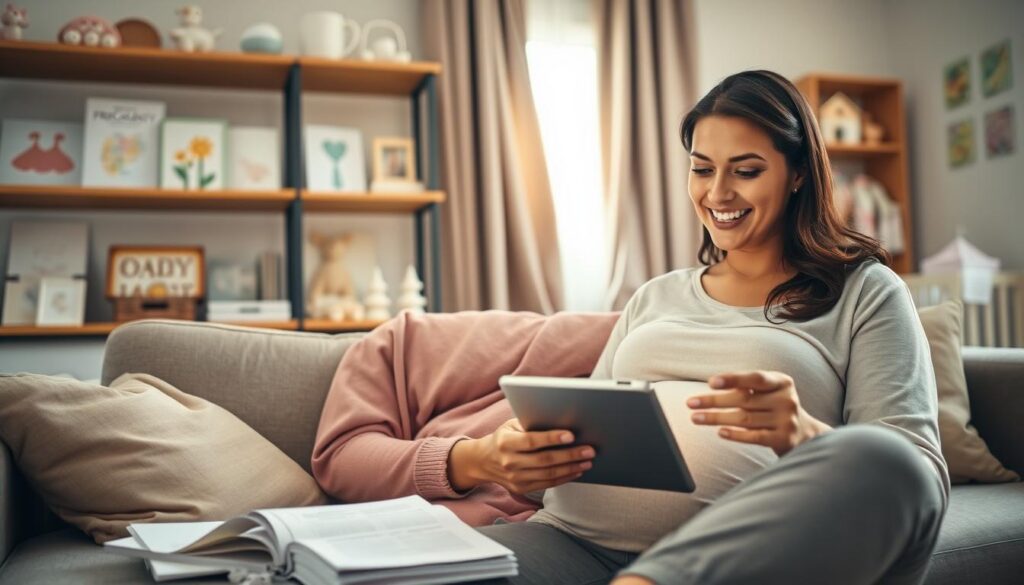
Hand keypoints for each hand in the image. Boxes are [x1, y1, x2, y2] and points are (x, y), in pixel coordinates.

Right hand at [447, 419, 594, 494]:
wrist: (483, 461)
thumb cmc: (504, 437)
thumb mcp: (511, 425)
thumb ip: (531, 425)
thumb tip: (562, 423)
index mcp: (505, 442)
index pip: (532, 441)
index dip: (552, 438)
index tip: (571, 435)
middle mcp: (508, 462)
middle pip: (544, 460)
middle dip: (570, 455)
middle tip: (590, 450)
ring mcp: (514, 478)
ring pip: (548, 474)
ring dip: (571, 468)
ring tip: (588, 461)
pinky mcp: (520, 488)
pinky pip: (547, 484)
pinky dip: (564, 477)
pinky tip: (577, 470)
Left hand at [687, 371, 830, 456]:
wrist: (805, 435)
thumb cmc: (774, 408)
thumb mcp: (768, 392)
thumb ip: (747, 388)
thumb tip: (709, 390)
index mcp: (781, 382)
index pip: (755, 378)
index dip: (733, 379)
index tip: (711, 382)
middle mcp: (786, 399)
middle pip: (744, 399)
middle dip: (714, 401)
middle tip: (690, 403)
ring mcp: (786, 420)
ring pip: (745, 419)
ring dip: (716, 418)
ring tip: (696, 418)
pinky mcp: (783, 439)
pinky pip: (754, 437)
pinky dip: (736, 434)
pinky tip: (720, 432)